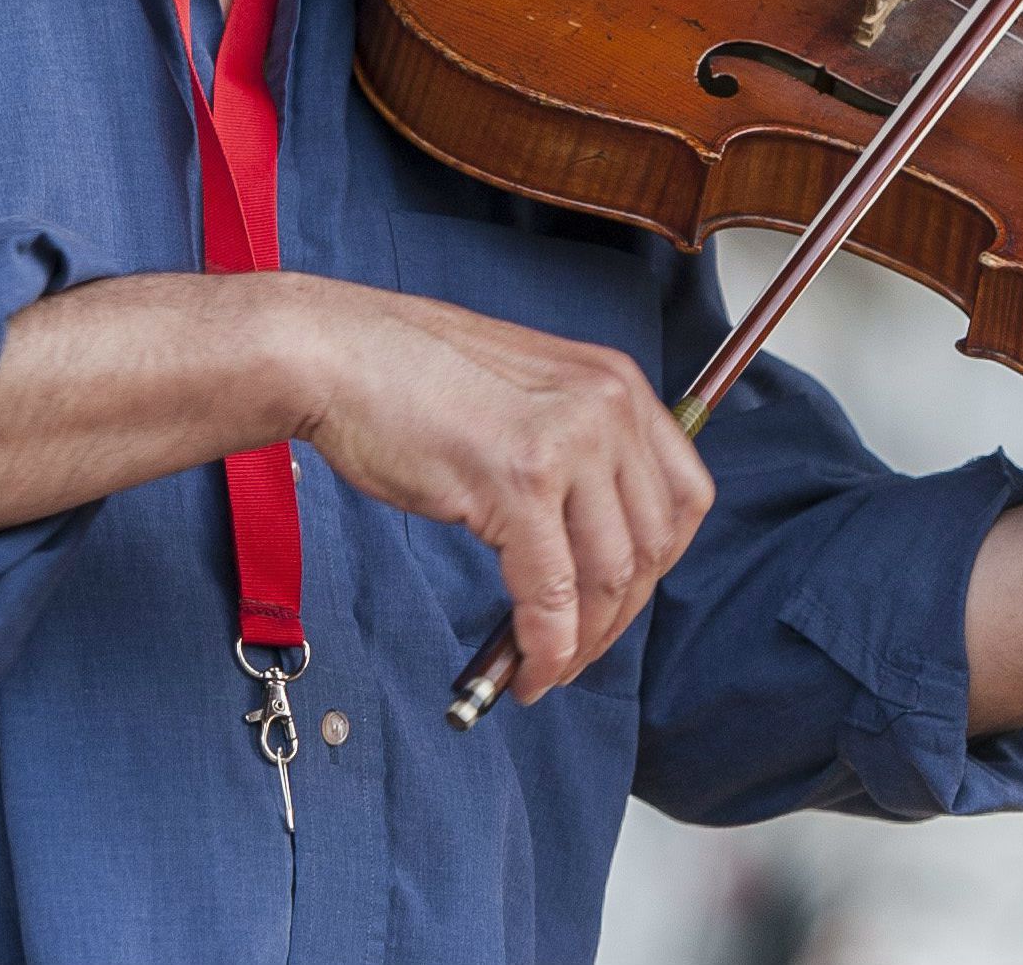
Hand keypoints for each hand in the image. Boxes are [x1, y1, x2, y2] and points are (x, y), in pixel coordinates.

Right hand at [283, 279, 713, 701]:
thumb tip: (588, 543)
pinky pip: (551, 591)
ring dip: (584, 641)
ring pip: (610, 576)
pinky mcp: (518, 483)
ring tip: (548, 668)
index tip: (624, 602)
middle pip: (654, 544)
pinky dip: (546, 645)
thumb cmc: (412, 375)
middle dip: (621, 615)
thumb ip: (575, 452)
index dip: (660, 566)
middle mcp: (608, 408)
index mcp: (617, 384)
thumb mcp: (529, 396)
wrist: (338, 354)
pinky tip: (527, 669)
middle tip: (581, 651)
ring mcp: (568, 443)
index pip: (684, 496)